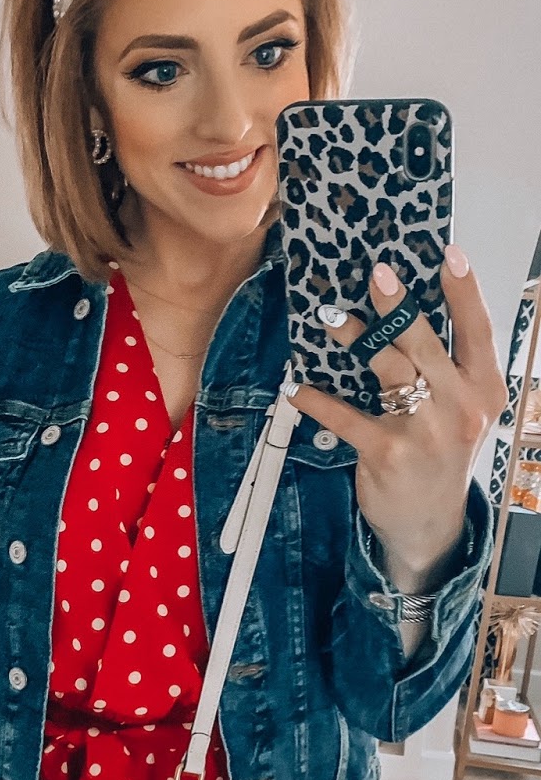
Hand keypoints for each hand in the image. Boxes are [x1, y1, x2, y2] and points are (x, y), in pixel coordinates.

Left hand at [290, 246, 506, 588]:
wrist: (429, 524)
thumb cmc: (440, 456)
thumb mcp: (461, 412)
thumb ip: (446, 371)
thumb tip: (406, 319)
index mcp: (484, 389)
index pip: (479, 330)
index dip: (464, 291)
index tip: (448, 255)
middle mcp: (461, 406)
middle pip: (426, 343)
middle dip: (398, 307)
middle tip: (376, 276)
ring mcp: (426, 430)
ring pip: (389, 370)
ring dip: (356, 340)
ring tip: (329, 319)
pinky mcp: (389, 453)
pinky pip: (347, 417)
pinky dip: (318, 401)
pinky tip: (296, 388)